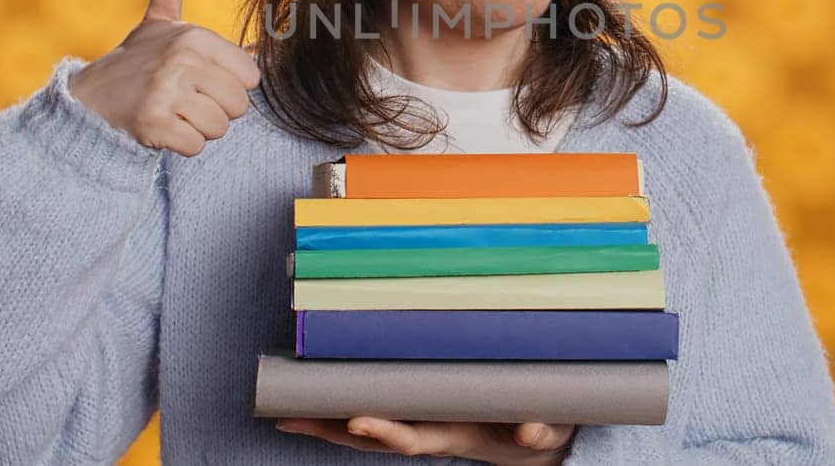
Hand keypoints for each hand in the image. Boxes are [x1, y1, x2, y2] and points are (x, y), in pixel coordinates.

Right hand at [66, 0, 260, 156]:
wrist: (89, 100)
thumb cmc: (136, 61)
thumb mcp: (158, 19)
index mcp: (194, 36)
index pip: (251, 77)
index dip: (229, 84)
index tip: (200, 79)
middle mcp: (182, 60)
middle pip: (239, 106)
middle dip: (216, 109)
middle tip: (184, 99)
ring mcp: (167, 92)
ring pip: (219, 128)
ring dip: (198, 128)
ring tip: (172, 111)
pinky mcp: (154, 124)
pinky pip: (196, 146)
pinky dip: (181, 145)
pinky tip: (161, 128)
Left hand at [275, 417, 573, 464]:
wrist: (534, 435)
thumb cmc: (537, 427)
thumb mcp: (547, 429)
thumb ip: (540, 429)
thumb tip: (528, 432)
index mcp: (457, 434)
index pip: (414, 436)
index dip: (384, 431)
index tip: (357, 422)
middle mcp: (430, 432)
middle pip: (375, 436)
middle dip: (333, 430)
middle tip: (293, 421)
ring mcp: (422, 421)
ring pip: (368, 423)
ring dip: (328, 422)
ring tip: (288, 416)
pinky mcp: (420, 408)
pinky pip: (378, 407)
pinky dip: (345, 405)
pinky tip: (316, 398)